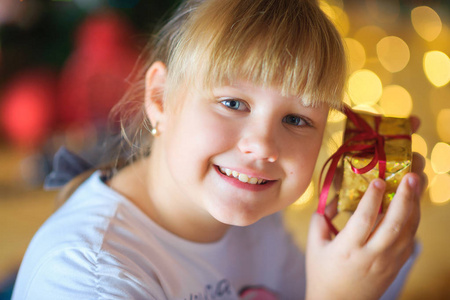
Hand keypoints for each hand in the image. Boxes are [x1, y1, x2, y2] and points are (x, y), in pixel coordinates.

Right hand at [305, 116, 424, 299]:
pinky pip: (409, 239)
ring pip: (407, 231)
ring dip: (414, 205)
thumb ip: (320, 219)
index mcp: (347, 250)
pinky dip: (414, 220)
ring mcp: (387, 262)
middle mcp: (371, 256)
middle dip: (404, 197)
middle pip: (393, 224)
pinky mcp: (396, 265)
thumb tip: (332, 198)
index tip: (378, 180)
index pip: (363, 220)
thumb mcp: (315, 245)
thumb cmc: (322, 273)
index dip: (372, 198)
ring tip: (417, 182)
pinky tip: (414, 204)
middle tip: (410, 175)